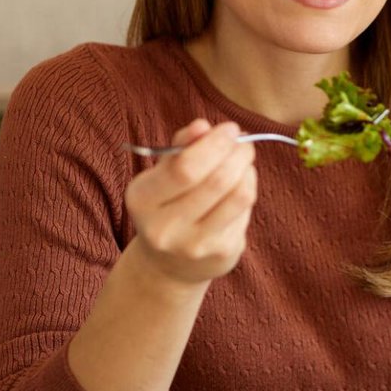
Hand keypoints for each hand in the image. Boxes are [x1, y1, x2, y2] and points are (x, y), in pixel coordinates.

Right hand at [124, 119, 257, 284]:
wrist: (169, 264)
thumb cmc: (169, 204)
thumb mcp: (163, 173)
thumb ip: (181, 147)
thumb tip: (202, 127)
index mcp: (142, 199)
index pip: (184, 169)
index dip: (214, 144)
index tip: (231, 128)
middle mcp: (165, 228)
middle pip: (217, 181)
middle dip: (237, 153)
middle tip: (244, 142)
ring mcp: (194, 245)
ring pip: (239, 195)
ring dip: (247, 170)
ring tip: (243, 162)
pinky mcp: (221, 254)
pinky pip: (246, 211)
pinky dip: (248, 189)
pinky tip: (239, 187)